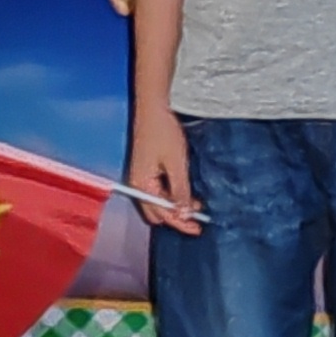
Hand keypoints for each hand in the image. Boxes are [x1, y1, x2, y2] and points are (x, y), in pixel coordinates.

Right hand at [127, 104, 204, 234]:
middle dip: (176, 218)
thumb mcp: (176, 164)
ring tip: (196, 206)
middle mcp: (137, 185)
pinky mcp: (145, 170)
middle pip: (156, 213)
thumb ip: (180, 191)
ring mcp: (140, 177)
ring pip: (157, 203)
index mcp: (142, 185)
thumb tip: (184, 213)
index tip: (198, 228)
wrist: (153, 108)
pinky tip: (185, 193)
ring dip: (175, 207)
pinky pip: (157, 191)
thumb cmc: (163, 132)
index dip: (181, 223)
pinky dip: (171, 196)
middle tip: (197, 220)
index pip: (162, 214)